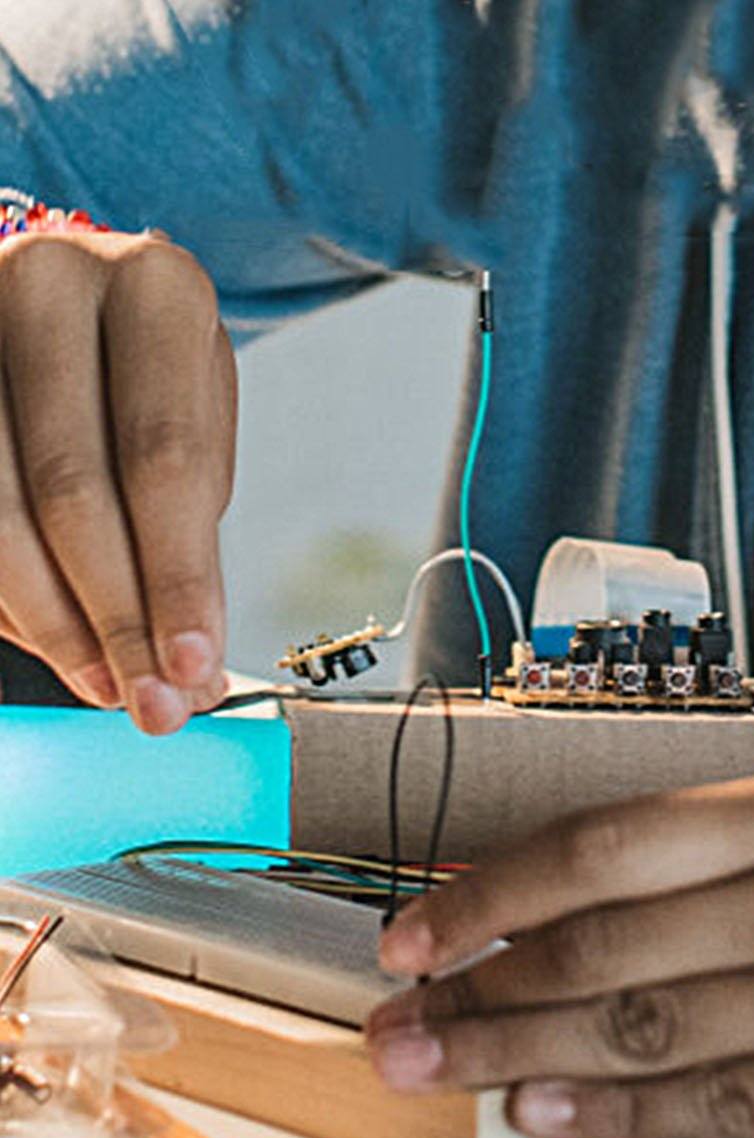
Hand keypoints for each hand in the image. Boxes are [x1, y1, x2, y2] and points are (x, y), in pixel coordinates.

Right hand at [0, 231, 235, 732]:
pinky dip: (3, 594)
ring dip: (50, 620)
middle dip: (114, 617)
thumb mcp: (191, 435)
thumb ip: (189, 543)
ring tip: (103, 683)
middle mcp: (50, 278)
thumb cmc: (142, 379)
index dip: (176, 578)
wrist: (63, 306)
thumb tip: (189, 674)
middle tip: (147, 700)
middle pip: (72, 489)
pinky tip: (44, 636)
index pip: (165, 461)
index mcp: (156, 288)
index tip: (193, 669)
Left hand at [367, 771, 753, 1137]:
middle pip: (609, 946)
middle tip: (397, 1022)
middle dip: (482, 989)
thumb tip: (581, 901)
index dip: (494, 891)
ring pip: (653, 1029)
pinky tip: (556, 1117)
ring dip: (529, 1056)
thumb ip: (730, 854)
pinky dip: (629, 1116)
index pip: (608, 846)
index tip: (415, 926)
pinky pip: (728, 1105)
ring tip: (446, 1069)